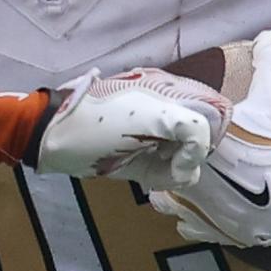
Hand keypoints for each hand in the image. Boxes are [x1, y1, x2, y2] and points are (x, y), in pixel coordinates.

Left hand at [33, 67, 221, 191]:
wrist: (54, 139)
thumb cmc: (99, 121)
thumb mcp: (151, 116)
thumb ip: (190, 127)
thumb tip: (193, 161)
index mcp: (173, 91)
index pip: (216, 112)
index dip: (209, 133)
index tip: (189, 145)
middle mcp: (170, 112)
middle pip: (205, 140)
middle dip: (191, 155)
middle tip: (169, 158)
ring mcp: (158, 138)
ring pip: (190, 161)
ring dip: (177, 171)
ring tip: (153, 166)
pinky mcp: (146, 160)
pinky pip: (171, 175)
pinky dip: (166, 179)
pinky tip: (147, 177)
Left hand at [152, 32, 270, 261]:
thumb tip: (268, 37)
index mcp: (198, 145)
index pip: (171, 132)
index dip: (175, 128)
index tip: (181, 123)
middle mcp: (189, 178)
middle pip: (164, 165)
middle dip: (171, 155)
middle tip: (182, 147)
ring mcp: (196, 208)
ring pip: (168, 198)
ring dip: (174, 187)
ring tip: (189, 177)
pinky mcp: (211, 231)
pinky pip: (188, 224)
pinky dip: (192, 216)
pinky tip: (203, 205)